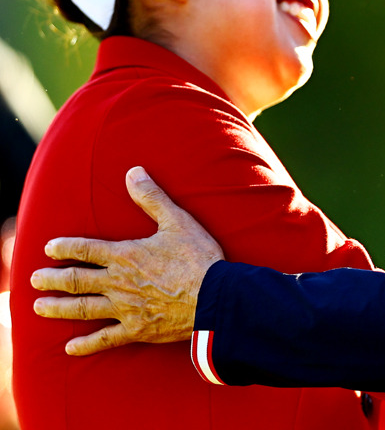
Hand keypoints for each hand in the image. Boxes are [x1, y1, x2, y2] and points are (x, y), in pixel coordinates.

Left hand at [29, 167, 223, 355]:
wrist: (215, 297)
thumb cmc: (198, 257)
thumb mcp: (177, 221)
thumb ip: (151, 198)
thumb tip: (133, 172)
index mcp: (125, 255)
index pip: (86, 250)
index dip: (65, 247)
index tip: (49, 248)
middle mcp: (118, 283)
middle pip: (76, 280)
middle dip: (52, 278)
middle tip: (33, 279)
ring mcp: (125, 309)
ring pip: (82, 309)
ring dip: (58, 308)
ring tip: (38, 306)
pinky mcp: (136, 330)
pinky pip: (105, 339)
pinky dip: (86, 344)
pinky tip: (70, 348)